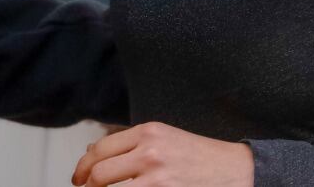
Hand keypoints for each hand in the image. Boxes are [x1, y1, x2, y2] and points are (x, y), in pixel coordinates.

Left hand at [71, 121, 253, 186]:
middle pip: (100, 173)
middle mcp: (150, 153)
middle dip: (87, 186)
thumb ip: (131, 143)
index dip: (82, 167)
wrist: (235, 171)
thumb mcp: (164, 137)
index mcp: (148, 132)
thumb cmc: (199, 156)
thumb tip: (94, 153)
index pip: (100, 149)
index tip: (78, 177)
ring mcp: (157, 178)